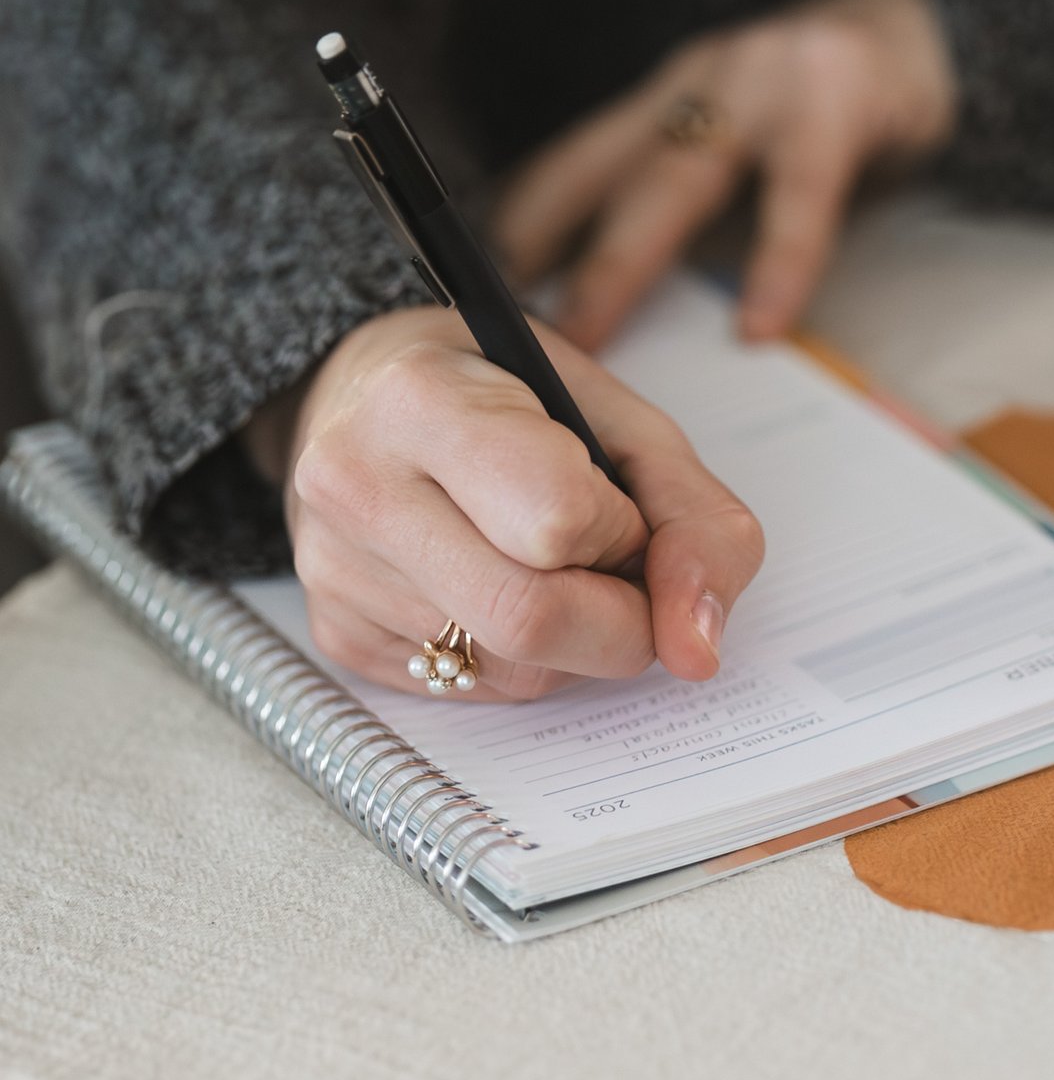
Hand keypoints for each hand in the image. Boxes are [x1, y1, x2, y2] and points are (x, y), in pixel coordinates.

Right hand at [247, 306, 764, 698]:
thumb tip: (696, 650)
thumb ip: (696, 523)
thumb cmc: (512, 395)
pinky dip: (524, 656)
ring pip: (510, 670)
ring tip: (553, 563)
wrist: (369, 390)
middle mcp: (356, 486)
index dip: (622, 533)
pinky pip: (472, 689)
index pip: (559, 524)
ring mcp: (331, 569)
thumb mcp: (627, 421)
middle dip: (619, 618)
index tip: (621, 509)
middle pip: (530, 620)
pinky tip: (503, 586)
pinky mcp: (335, 632)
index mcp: (423, 402)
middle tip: (620, 567)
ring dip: (576, 639)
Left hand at [496, 0, 957, 350]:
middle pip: (607, 175)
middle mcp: (705, 82)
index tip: (478, 298)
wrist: (944, 24)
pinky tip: (760, 320)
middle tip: (508, 330)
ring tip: (590, 330)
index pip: (574, 163)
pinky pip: (798, 198)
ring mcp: (767, 84)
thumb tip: (643, 300)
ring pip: (675, 182)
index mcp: (676, 97)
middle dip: (547, 254)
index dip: (521, 229)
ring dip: (619, 261)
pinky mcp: (837, 99)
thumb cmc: (849, 99)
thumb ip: (708, 197)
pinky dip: (775, 265)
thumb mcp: (758, 135)